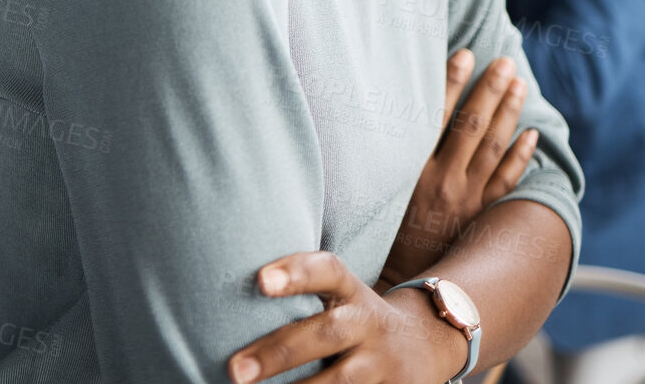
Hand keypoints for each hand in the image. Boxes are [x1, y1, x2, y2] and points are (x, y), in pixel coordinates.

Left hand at [227, 251, 467, 382]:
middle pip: (326, 333)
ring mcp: (382, 364)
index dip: (296, 273)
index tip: (259, 281)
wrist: (426, 345)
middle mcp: (368, 324)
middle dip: (279, 353)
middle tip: (234, 369)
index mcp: (352, 292)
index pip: (327, 271)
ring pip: (340, 382)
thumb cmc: (354, 318)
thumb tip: (219, 304)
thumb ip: (298, 294)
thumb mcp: (339, 296)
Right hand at [379, 50, 536, 286]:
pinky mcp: (479, 215)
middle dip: (490, 90)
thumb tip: (389, 116)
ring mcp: (466, 199)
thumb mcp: (375, 191)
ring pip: (493, 148)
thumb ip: (388, 157)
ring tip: (519, 85)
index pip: (438, 116)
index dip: (452, 83)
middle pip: (473, 127)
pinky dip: (519, 157)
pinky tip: (530, 136)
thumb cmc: (379, 232)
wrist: (398, 281)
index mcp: (414, 171)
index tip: (465, 54)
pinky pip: (505, 182)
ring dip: (508, 113)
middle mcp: (444, 182)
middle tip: (505, 62)